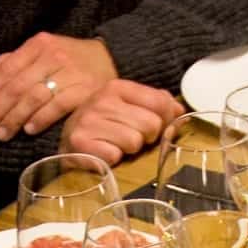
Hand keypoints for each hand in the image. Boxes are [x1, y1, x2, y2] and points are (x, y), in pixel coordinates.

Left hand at [0, 32, 116, 139]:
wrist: (113, 57)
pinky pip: (57, 106)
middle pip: (17, 86)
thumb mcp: (43, 51)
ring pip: (34, 97)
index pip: (7, 69)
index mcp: (38, 44)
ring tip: (2, 134)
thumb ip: (14, 60)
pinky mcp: (86, 90)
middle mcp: (53, 55)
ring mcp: (70, 72)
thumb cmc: (71, 59)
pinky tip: (29, 129)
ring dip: (15, 118)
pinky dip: (40, 118)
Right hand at [61, 82, 187, 164]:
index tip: (154, 126)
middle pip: (151, 125)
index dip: (165, 120)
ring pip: (134, 142)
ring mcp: (89, 121)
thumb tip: (180, 112)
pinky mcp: (80, 143)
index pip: (161, 103)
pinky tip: (104, 153)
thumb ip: (157, 104)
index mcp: (118, 87)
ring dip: (129, 150)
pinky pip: (114, 156)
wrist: (67, 140)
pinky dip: (112, 160)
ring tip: (116, 145)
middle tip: (131, 139)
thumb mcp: (128, 106)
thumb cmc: (104, 124)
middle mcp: (102, 100)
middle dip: (146, 137)